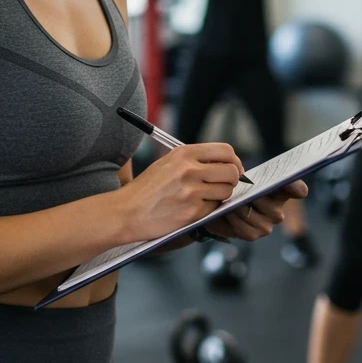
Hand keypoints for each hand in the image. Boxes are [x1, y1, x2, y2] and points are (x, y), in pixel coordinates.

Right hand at [116, 143, 244, 243]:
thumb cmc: (146, 189)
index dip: (234, 161)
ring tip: (205, 197)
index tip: (233, 169)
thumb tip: (224, 163)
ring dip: (221, 196)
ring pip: (226, 191)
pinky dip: (209, 209)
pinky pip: (214, 208)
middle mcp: (189, 169)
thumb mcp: (167, 164)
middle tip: (224, 185)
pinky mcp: (192, 211)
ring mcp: (191, 191)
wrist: (127, 212)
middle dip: (233, 180)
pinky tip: (193, 208)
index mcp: (183, 153)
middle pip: (232, 171)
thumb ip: (193, 160)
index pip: (225, 151)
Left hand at [206, 182, 308, 242]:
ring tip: (230, 201)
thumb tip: (244, 176)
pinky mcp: (253, 235)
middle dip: (254, 198)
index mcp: (281, 191)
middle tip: (241, 191)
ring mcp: (267, 225)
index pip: (297, 189)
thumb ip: (252, 175)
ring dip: (240, 208)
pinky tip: (228, 212)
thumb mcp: (244, 177)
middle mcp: (278, 211)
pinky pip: (245, 229)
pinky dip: (234, 219)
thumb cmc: (237, 188)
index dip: (297, 188)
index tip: (294, 186)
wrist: (219, 205)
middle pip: (273, 207)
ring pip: (255, 217)